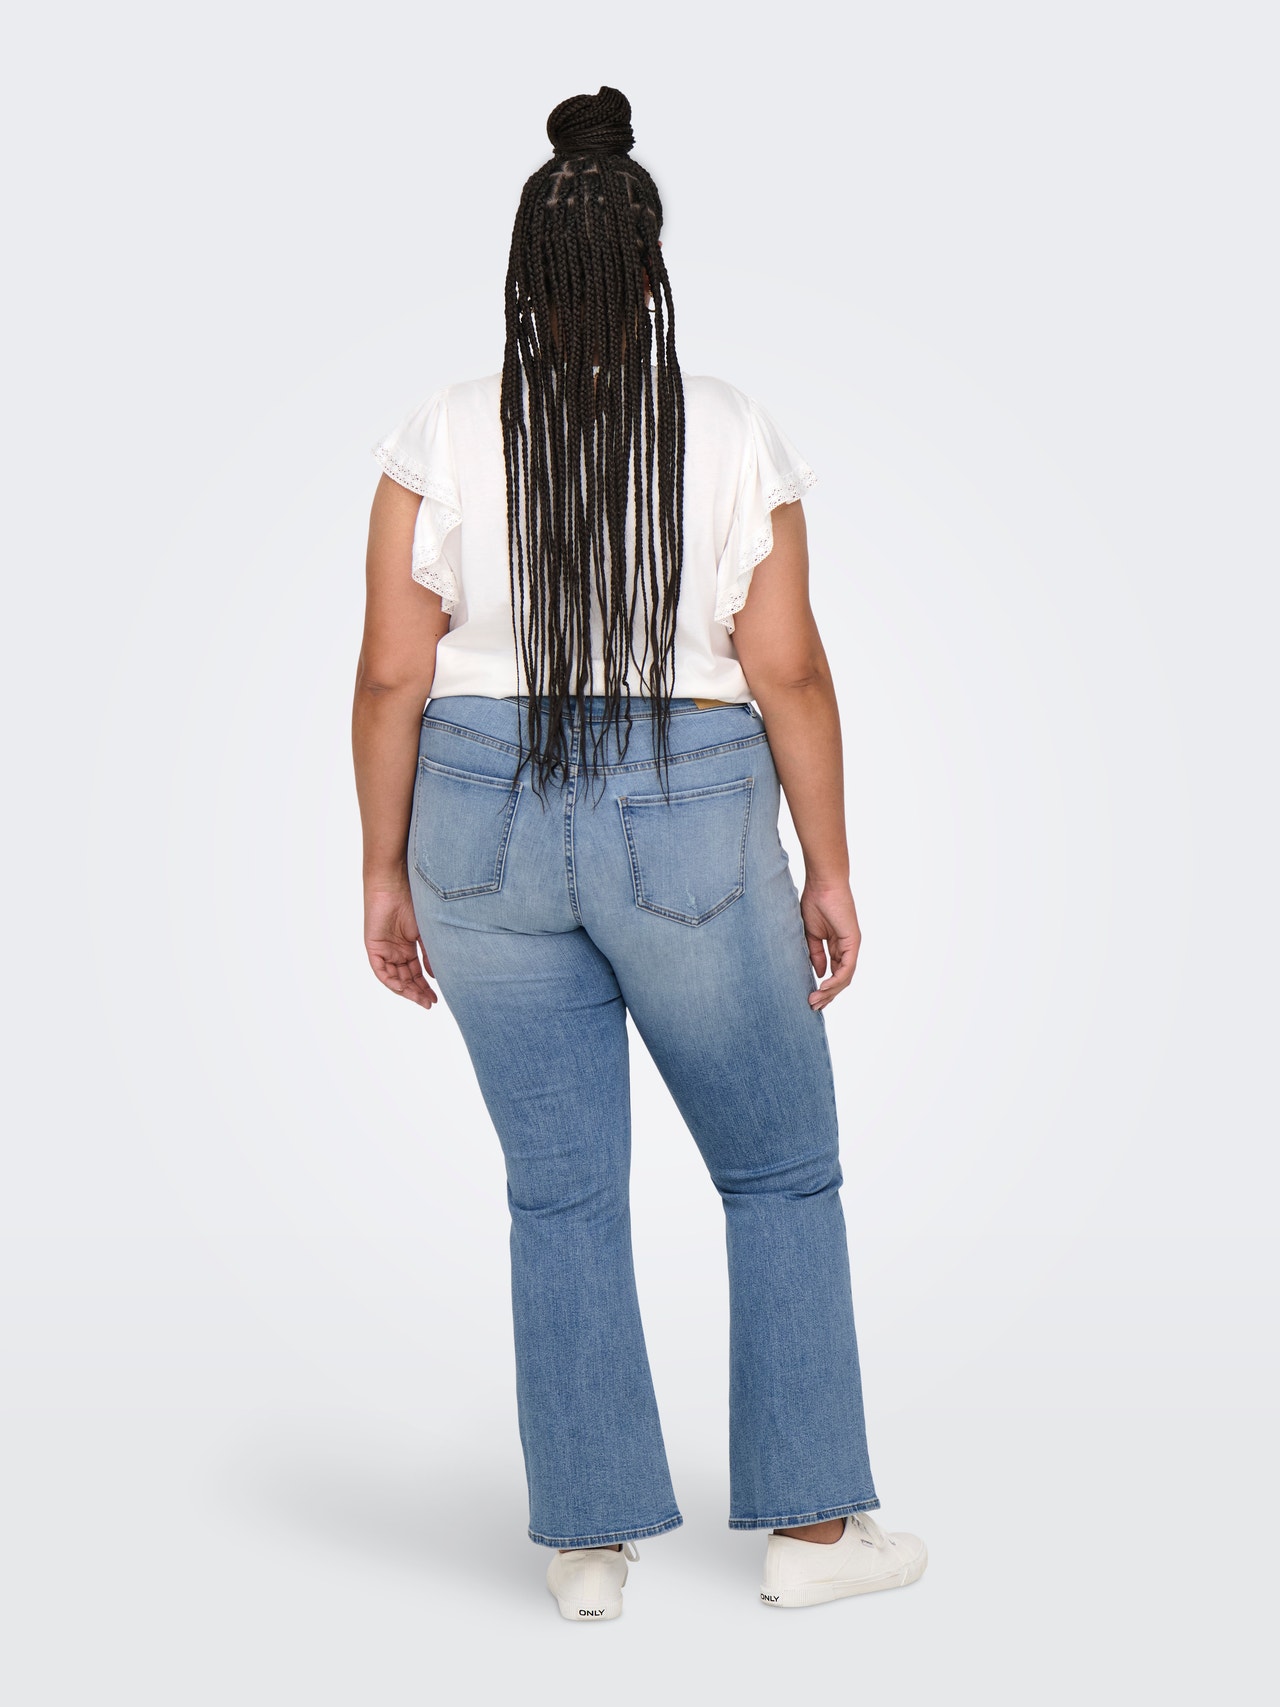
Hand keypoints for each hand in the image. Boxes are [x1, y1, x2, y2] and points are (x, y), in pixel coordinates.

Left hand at [364, 879, 437, 1008]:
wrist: (395, 883)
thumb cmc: (412, 900)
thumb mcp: (425, 933)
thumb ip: (429, 954)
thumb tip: (435, 976)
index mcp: (407, 947)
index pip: (416, 973)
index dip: (425, 986)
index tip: (436, 998)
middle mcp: (395, 951)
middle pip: (406, 978)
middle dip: (417, 992)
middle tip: (430, 1003)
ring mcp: (384, 950)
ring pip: (393, 978)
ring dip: (406, 990)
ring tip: (420, 999)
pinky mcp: (373, 947)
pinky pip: (380, 971)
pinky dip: (391, 981)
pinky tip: (403, 988)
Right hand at [799, 879, 861, 1010]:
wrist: (822, 884)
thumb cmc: (815, 902)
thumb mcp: (810, 935)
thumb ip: (815, 954)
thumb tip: (819, 973)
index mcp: (837, 946)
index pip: (834, 973)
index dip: (824, 988)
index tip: (810, 998)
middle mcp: (846, 948)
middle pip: (841, 979)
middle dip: (827, 995)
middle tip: (813, 1006)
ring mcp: (851, 945)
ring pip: (845, 977)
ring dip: (830, 991)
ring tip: (816, 1000)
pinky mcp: (853, 942)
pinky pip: (847, 967)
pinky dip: (836, 980)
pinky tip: (824, 987)